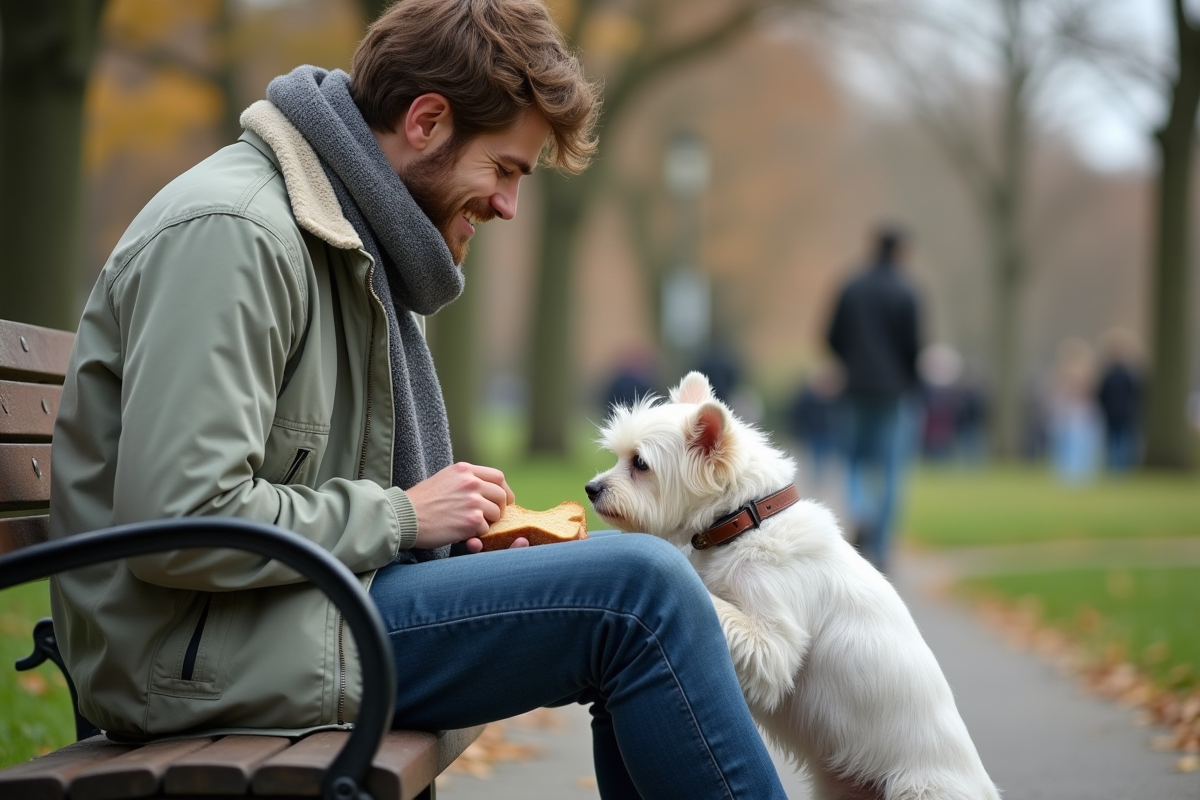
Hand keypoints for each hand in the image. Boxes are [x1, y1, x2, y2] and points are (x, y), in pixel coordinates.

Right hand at [405, 462, 519, 549]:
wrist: (404, 517)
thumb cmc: (420, 501)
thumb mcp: (444, 479)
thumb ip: (465, 480)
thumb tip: (485, 489)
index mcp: (464, 470)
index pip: (497, 477)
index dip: (504, 490)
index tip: (504, 500)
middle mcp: (471, 482)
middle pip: (501, 495)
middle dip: (499, 508)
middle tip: (490, 517)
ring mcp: (473, 501)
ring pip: (496, 513)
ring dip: (487, 522)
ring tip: (470, 525)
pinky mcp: (472, 520)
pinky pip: (486, 529)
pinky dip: (476, 534)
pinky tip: (460, 532)